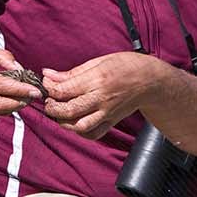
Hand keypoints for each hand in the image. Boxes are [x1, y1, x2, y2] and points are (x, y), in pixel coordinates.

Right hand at [0, 42, 43, 117]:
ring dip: (14, 106)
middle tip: (34, 96)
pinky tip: (12, 97)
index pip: (1, 86)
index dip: (21, 90)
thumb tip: (20, 69)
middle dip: (20, 103)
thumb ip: (0, 57)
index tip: (36, 91)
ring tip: (26, 96)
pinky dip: (4, 105)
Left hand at [41, 53, 160, 138]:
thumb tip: (48, 74)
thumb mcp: (98, 62)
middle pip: (69, 110)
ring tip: (59, 113)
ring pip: (79, 126)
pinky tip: (74, 123)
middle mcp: (101, 99)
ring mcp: (107, 113)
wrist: (150, 81)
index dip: (49, 88)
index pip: (65, 90)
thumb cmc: (125, 66)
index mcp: (97, 80)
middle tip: (49, 101)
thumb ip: (72, 72)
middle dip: (52, 107)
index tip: (46, 84)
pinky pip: (93, 134)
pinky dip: (80, 132)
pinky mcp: (111, 122)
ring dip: (63, 122)